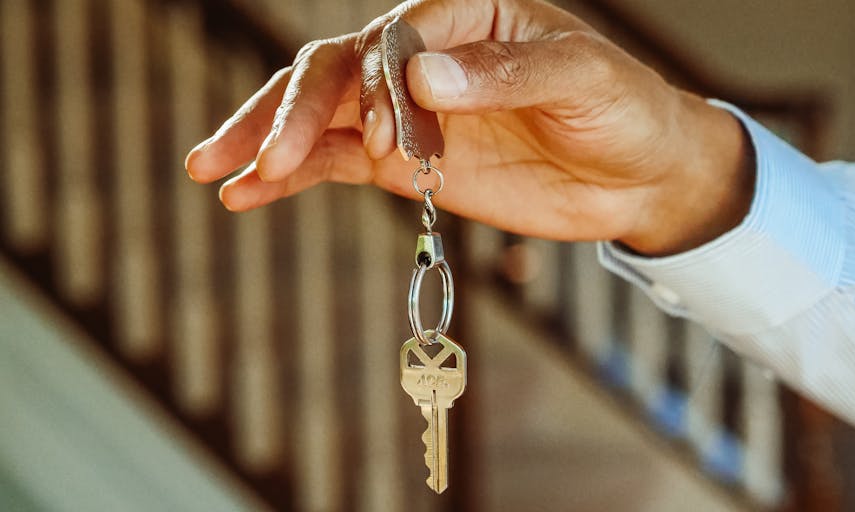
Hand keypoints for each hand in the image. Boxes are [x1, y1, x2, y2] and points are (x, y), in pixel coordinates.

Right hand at [185, 0, 752, 254]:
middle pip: (335, 71)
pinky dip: (291, 179)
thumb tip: (421, 75)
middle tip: (255, 159)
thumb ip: (504, 74)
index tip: (384, 143)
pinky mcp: (405, 163)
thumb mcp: (582, 80)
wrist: (640, 174)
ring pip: (319, 116)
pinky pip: (335, 164)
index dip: (376, 89)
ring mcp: (408, 113)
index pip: (392, 38)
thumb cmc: (624, 110)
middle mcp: (422, 57)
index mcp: (463, 14)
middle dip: (289, 113)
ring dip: (266, 141)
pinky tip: (245, 196)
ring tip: (213, 171)